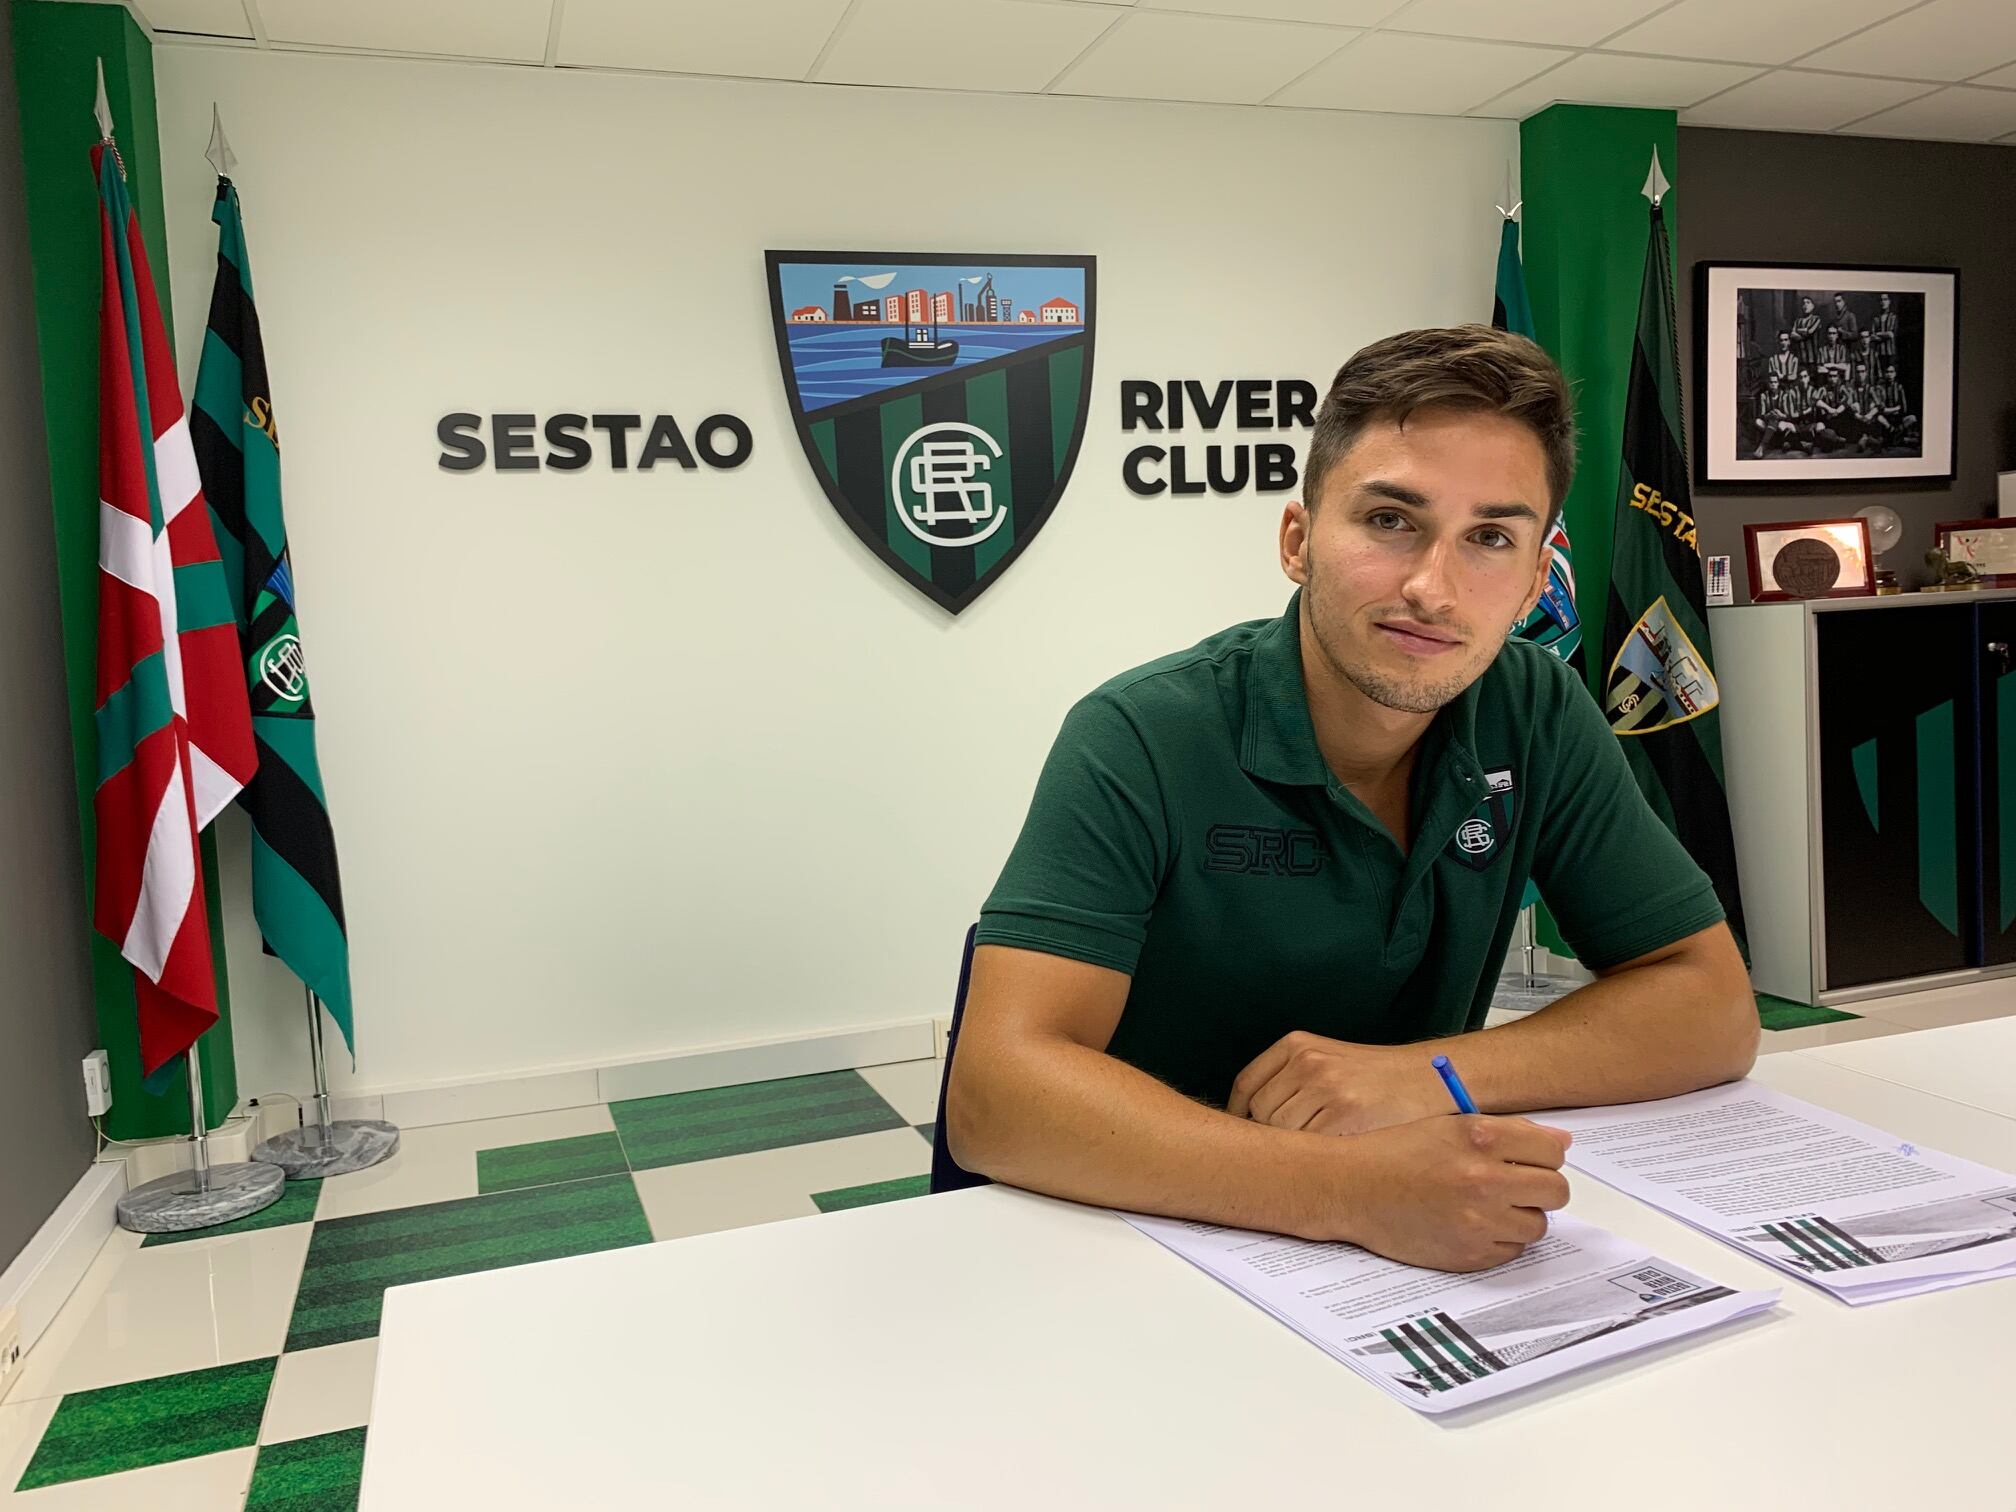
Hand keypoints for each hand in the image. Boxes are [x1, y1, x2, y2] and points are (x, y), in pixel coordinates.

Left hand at [1227, 1031, 1446, 1135]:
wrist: (1429, 1079)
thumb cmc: (1375, 1079)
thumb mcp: (1327, 1060)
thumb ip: (1290, 1081)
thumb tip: (1248, 1121)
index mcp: (1297, 1044)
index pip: (1246, 1086)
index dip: (1242, 1116)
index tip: (1246, 1136)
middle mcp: (1308, 1062)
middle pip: (1260, 1113)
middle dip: (1272, 1134)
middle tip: (1291, 1149)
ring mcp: (1326, 1086)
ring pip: (1281, 1131)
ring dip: (1294, 1148)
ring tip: (1318, 1151)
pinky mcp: (1345, 1114)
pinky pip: (1309, 1145)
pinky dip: (1315, 1156)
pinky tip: (1332, 1157)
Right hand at [1315, 1115, 1573, 1270]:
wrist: (1350, 1188)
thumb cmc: (1396, 1153)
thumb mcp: (1449, 1126)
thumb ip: (1508, 1132)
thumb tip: (1561, 1143)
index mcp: (1481, 1137)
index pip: (1553, 1151)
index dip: (1544, 1156)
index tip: (1529, 1160)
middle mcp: (1484, 1179)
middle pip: (1555, 1191)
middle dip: (1539, 1188)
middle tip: (1513, 1186)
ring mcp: (1478, 1221)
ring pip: (1536, 1225)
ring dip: (1518, 1217)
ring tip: (1484, 1206)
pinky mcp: (1469, 1254)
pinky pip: (1510, 1252)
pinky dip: (1497, 1241)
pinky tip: (1468, 1225)